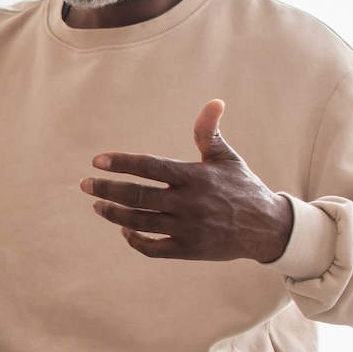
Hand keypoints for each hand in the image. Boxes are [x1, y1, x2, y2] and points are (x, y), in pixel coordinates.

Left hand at [80, 100, 293, 261]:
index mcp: (195, 177)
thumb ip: (209, 133)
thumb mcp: (227, 158)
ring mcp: (188, 228)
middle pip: (136, 196)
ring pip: (138, 222)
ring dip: (112, 214)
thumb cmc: (242, 187)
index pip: (149, 167)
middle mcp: (189, 203)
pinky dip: (133, 239)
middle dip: (105, 189)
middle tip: (84, 184)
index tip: (96, 161)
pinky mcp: (189, 250)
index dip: (121, 163)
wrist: (268, 228)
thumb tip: (214, 102)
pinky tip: (123, 228)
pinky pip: (152, 248)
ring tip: (97, 205)